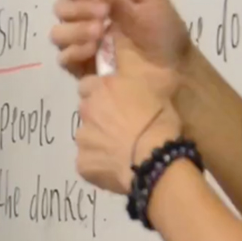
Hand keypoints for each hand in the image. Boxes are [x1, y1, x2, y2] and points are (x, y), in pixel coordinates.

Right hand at [53, 0, 191, 77]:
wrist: (176, 69)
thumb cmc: (165, 30)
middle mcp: (86, 20)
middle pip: (61, 8)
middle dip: (78, 7)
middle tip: (104, 13)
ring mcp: (83, 45)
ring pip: (58, 33)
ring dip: (74, 29)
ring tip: (99, 31)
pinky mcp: (83, 68)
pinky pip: (64, 58)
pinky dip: (74, 50)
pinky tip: (94, 49)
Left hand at [75, 73, 182, 194]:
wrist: (153, 157)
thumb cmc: (159, 120)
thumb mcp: (155, 87)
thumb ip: (135, 80)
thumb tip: (131, 72)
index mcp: (102, 88)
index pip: (87, 84)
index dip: (100, 93)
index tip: (113, 101)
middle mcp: (87, 109)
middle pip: (86, 110)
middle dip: (98, 117)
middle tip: (119, 127)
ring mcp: (82, 137)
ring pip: (86, 136)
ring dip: (97, 140)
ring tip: (119, 151)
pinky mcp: (82, 162)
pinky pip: (88, 162)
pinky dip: (99, 165)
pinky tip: (116, 168)